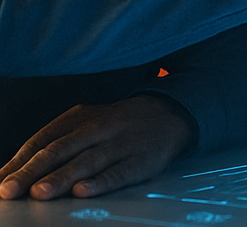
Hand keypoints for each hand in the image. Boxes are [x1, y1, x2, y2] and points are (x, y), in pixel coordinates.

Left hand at [0, 96, 192, 199]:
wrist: (170, 114)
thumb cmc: (117, 126)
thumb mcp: (85, 124)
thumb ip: (54, 145)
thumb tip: (11, 173)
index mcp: (79, 118)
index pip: (43, 140)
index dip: (19, 162)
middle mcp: (98, 128)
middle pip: (61, 150)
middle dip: (33, 171)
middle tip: (9, 191)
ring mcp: (121, 143)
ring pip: (88, 161)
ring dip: (62, 177)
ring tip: (40, 193)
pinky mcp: (143, 159)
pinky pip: (120, 172)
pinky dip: (102, 182)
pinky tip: (84, 192)